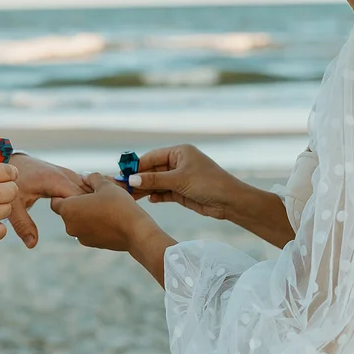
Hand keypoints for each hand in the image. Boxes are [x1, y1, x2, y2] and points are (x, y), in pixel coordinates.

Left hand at [9, 154, 89, 247]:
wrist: (13, 161)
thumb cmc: (14, 183)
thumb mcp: (15, 205)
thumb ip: (23, 224)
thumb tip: (32, 244)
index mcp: (55, 180)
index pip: (79, 199)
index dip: (81, 213)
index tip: (77, 226)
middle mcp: (66, 175)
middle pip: (88, 195)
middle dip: (88, 210)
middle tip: (85, 227)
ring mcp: (70, 174)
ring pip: (89, 190)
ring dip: (89, 205)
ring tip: (88, 221)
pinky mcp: (71, 176)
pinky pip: (85, 188)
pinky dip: (87, 199)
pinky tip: (85, 213)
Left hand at [50, 173, 156, 251]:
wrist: (135, 231)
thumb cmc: (118, 205)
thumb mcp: (105, 185)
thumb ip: (92, 178)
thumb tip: (85, 176)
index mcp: (68, 209)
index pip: (55, 201)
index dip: (64, 193)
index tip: (78, 189)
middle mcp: (69, 225)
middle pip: (67, 211)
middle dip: (77, 203)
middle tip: (93, 195)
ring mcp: (80, 237)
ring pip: (78, 222)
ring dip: (86, 214)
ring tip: (103, 206)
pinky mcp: (92, 244)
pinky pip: (88, 230)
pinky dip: (94, 224)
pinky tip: (109, 218)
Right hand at [130, 144, 244, 219]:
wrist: (230, 201)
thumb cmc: (208, 183)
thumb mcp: (179, 180)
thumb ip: (154, 180)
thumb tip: (132, 179)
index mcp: (179, 152)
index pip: (152, 157)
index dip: (138, 166)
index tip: (124, 174)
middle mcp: (179, 163)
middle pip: (153, 170)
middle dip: (140, 179)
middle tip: (124, 188)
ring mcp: (180, 178)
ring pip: (158, 182)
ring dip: (146, 189)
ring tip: (132, 197)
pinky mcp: (182, 192)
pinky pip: (165, 192)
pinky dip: (157, 195)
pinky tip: (149, 200)